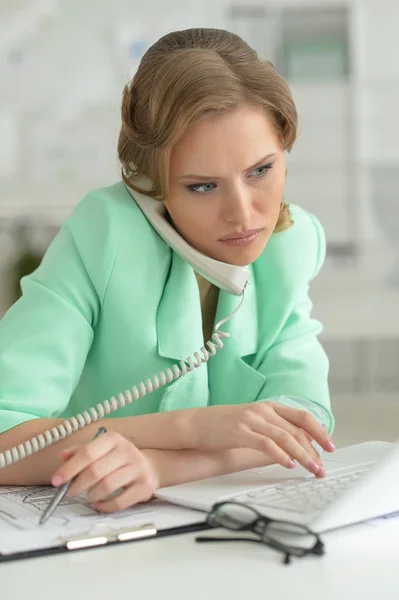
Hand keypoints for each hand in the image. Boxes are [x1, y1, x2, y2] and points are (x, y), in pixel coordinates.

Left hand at [51, 432, 158, 512]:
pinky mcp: (145, 486)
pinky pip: (120, 502)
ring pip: (107, 486)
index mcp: (113, 439)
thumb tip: (62, 455)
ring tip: (89, 495)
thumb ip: (80, 452)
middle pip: (96, 471)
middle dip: (77, 485)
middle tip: (70, 492)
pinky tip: (99, 503)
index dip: (69, 468)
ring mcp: (138, 468)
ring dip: (92, 495)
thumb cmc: (117, 459)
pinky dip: (105, 506)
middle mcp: (127, 450)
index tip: (56, 481)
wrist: (148, 467)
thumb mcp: (99, 450)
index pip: (87, 453)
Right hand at [189, 403, 334, 476]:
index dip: (319, 431)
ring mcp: (251, 420)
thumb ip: (272, 429)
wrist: (196, 424)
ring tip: (313, 470)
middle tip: (323, 467)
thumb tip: (296, 445)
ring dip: (303, 456)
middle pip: (297, 429)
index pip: (302, 416)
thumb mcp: (252, 422)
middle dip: (314, 450)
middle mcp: (263, 410)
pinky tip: (288, 465)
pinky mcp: (240, 432)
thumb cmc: (223, 426)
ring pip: (286, 437)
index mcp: (268, 406)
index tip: (330, 447)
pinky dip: (281, 455)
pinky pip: (266, 444)